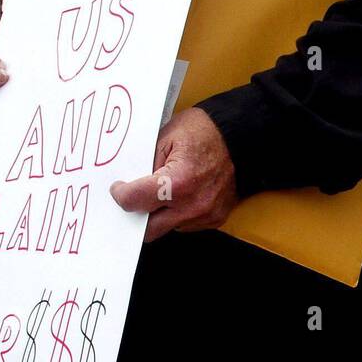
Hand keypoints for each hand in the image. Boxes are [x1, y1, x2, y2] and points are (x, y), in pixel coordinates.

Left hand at [109, 107, 237, 241]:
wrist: (241, 139)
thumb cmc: (204, 132)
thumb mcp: (165, 137)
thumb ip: (145, 164)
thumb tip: (129, 184)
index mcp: (177, 182)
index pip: (134, 202)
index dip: (120, 194)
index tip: (120, 188)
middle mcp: (192, 205)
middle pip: (148, 229)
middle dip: (138, 214)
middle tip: (138, 197)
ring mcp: (205, 215)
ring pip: (168, 228)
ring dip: (161, 215)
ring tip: (167, 192)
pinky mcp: (215, 219)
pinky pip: (186, 225)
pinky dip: (179, 214)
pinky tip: (184, 195)